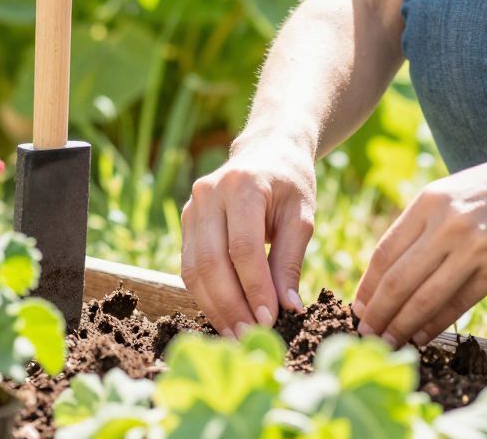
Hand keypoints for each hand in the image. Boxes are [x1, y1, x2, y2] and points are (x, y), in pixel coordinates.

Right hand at [180, 136, 316, 335]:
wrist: (267, 151)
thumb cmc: (290, 184)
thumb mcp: (300, 217)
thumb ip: (290, 262)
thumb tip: (289, 310)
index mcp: (242, 185)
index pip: (243, 248)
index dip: (254, 288)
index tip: (270, 320)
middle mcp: (208, 194)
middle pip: (210, 262)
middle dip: (231, 305)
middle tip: (251, 336)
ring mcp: (191, 207)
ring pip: (193, 269)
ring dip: (215, 307)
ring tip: (237, 335)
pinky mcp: (185, 222)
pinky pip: (189, 267)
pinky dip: (206, 296)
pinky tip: (225, 317)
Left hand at [352, 138, 486, 348]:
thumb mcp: (451, 194)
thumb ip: (420, 227)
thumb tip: (385, 275)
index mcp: (429, 202)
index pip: (384, 254)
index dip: (367, 288)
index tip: (357, 309)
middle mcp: (447, 225)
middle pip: (398, 281)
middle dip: (377, 315)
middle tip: (365, 335)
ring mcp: (473, 249)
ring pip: (424, 299)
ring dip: (401, 327)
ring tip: (388, 342)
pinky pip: (457, 305)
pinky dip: (435, 326)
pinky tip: (422, 337)